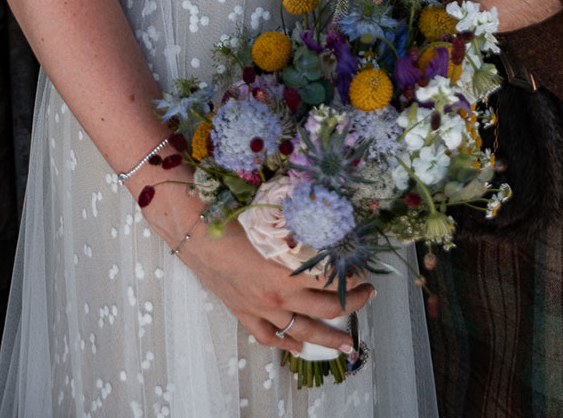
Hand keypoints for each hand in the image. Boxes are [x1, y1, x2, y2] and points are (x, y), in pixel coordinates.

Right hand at [149, 186, 372, 353]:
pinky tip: (299, 346)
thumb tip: (328, 219)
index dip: (352, 277)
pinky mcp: (243, 313)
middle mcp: (277, 297)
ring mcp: (260, 309)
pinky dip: (286, 343)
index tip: (364, 268)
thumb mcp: (274, 219)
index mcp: (287, 271)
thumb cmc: (233, 217)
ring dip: (327, 336)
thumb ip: (302, 227)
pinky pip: (269, 336)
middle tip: (368, 295)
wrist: (194, 230)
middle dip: (352, 304)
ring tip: (347, 341)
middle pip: (325, 309)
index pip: (331, 281)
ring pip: (301, 331)